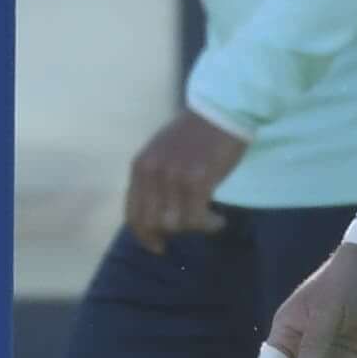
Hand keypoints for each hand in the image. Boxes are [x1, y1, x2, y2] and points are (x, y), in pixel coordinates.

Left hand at [124, 108, 248, 251]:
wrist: (222, 110)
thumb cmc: (196, 133)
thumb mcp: (162, 152)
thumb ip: (154, 178)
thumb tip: (155, 215)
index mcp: (140, 166)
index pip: (133, 214)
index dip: (144, 236)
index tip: (158, 246)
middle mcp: (152, 172)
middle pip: (152, 224)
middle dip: (170, 234)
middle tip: (189, 231)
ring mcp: (174, 176)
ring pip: (176, 224)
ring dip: (194, 228)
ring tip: (209, 220)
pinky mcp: (197, 181)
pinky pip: (198, 219)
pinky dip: (209, 225)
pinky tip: (219, 220)